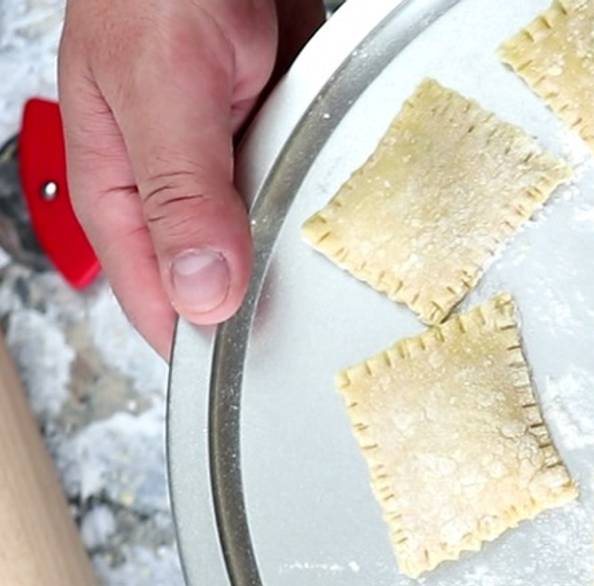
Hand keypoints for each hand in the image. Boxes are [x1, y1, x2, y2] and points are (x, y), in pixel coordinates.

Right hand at [57, 0, 322, 357]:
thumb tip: (204, 290)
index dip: (205, 344)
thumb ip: (181, 192)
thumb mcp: (162, 89)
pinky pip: (306, 188)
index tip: (258, 372)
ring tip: (347, 286)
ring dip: (306, 253)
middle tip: (321, 339)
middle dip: (268, 305)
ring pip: (271, 238)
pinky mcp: (275, 134)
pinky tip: (359, 216)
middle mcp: (175, 184)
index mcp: (120, 187)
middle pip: (223, 278)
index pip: (158, 299)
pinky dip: (329, 199)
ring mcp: (228, 161)